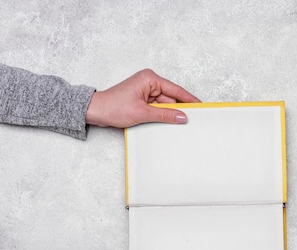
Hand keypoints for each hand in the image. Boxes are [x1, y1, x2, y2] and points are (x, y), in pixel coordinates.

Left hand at [85, 69, 199, 127]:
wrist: (95, 111)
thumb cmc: (113, 106)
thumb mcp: (143, 113)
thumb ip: (165, 115)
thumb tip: (182, 117)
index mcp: (150, 78)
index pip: (176, 90)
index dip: (189, 100)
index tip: (201, 106)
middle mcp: (149, 82)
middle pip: (171, 98)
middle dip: (176, 110)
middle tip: (188, 122)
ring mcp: (145, 91)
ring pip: (164, 105)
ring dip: (166, 114)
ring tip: (170, 124)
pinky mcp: (142, 99)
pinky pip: (157, 108)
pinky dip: (160, 115)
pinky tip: (163, 122)